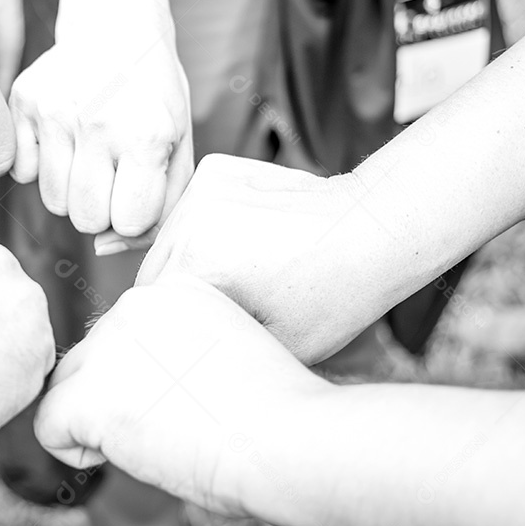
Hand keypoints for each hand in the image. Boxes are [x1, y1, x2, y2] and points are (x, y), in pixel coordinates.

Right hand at [9, 33, 192, 247]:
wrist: (117, 28)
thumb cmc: (152, 97)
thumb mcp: (179, 147)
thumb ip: (160, 208)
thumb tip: (105, 247)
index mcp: (147, 136)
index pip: (127, 221)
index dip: (134, 209)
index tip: (139, 181)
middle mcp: (98, 124)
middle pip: (84, 220)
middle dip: (101, 206)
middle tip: (112, 171)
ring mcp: (54, 111)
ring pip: (51, 201)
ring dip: (71, 188)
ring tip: (87, 152)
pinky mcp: (23, 101)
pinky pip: (21, 171)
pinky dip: (39, 164)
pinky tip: (60, 137)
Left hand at [35, 274, 326, 516]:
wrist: (292, 441)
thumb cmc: (279, 413)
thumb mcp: (228, 352)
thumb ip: (178, 348)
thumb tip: (135, 381)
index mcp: (172, 288)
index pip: (125, 335)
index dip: (145, 379)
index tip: (191, 403)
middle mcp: (134, 303)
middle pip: (91, 357)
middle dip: (117, 398)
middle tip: (176, 427)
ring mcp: (107, 345)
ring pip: (67, 386)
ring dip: (99, 421)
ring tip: (158, 440)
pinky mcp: (89, 392)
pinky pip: (47, 424)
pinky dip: (75, 451)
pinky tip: (125, 455)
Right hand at [136, 154, 375, 363]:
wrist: (373, 231)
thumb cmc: (331, 296)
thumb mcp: (268, 347)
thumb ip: (209, 347)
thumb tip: (172, 354)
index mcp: (195, 264)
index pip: (151, 308)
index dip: (174, 329)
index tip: (207, 335)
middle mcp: (189, 219)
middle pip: (153, 271)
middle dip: (178, 294)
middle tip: (224, 308)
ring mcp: (201, 188)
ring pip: (167, 240)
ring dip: (187, 260)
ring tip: (236, 273)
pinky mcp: (215, 170)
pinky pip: (188, 213)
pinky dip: (202, 230)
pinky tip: (242, 243)